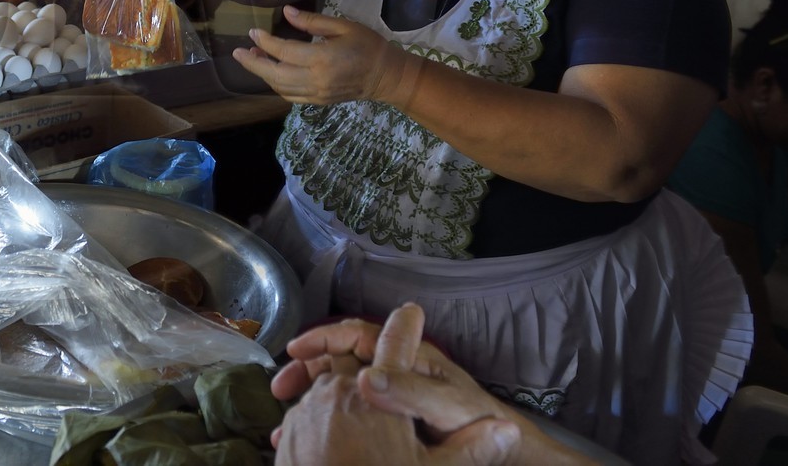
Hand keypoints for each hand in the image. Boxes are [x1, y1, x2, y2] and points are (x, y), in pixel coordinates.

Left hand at [233, 5, 413, 105]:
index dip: (265, 42)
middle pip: (275, 75)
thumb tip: (286, 12)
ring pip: (280, 88)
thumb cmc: (368, 46)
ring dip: (263, 74)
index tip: (253, 31)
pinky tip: (271, 73)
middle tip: (239, 52)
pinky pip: (290, 97)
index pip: (283, 52)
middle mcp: (316, 80)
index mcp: (322, 59)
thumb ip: (312, 22)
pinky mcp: (319, 102)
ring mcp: (317, 95)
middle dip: (253, 63)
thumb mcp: (342, 26)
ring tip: (253, 58)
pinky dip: (277, 85)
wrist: (387, 76)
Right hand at [274, 304, 588, 465]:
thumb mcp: (444, 408)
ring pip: (341, 388)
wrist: (505, 451)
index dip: (323, 339)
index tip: (294, 351)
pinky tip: (312, 441)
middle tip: (281, 391)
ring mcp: (393, 395)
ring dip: (313, 400)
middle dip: (308, 371)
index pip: (356, 335)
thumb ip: (408, 390)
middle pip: (341, 360)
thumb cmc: (478, 423)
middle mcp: (396, 371)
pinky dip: (327, 422)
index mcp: (407, 358)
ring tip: (287, 423)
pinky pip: (351, 413)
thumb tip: (364, 378)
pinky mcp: (391, 420)